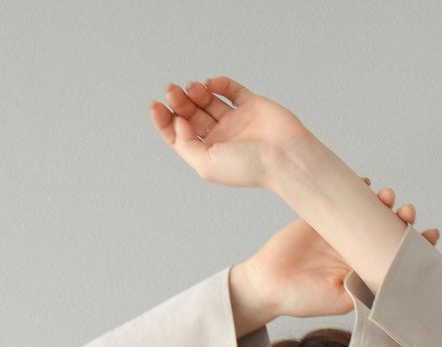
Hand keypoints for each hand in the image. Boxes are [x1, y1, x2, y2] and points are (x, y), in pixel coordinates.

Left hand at [149, 76, 313, 188]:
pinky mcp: (251, 104)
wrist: (285, 157)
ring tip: (193, 88)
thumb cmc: (249, 167)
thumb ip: (185, 144)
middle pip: (191, 115)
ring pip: (208, 100)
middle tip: (173, 91)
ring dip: (195, 91)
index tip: (156, 106)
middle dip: (179, 101)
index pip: (179, 135)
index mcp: (208, 154)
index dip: (164, 121)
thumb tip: (178, 122)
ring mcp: (236, 120)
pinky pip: (231, 89)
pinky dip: (219, 82)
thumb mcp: (206, 164)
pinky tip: (211, 84)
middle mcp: (220, 138)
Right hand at [244, 179, 440, 319]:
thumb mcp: (339, 301)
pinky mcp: (320, 215)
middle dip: (403, 219)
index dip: (417, 245)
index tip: (431, 235)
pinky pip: (342, 195)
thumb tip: (394, 281)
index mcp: (364, 270)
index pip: (397, 254)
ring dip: (384, 201)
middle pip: (387, 228)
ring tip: (388, 197)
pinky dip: (357, 186)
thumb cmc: (301, 299)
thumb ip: (364, 292)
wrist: (266, 283)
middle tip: (407, 214)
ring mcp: (339, 231)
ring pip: (369, 210)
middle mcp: (355, 249)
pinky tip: (366, 183)